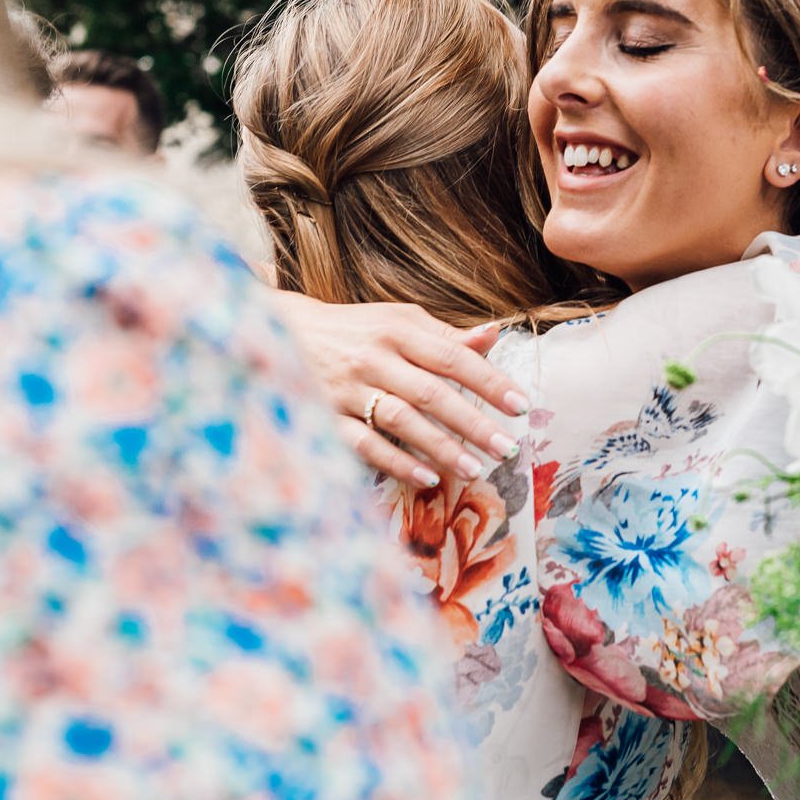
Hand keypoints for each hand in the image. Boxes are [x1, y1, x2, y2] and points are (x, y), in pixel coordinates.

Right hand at [267, 292, 528, 485]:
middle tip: (508, 448)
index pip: (452, 357)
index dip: (490, 381)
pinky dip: (396, 463)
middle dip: (473, 423)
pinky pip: (363, 444)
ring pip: (400, 420)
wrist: (277, 333)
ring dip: (440, 447)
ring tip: (475, 469)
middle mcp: (373, 358)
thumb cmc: (355, 330)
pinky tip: (427, 479)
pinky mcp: (324, 416)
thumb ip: (445, 335)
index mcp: (397, 330)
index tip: (522, 407)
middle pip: (431, 392)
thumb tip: (493, 335)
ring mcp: (347, 389)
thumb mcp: (397, 320)